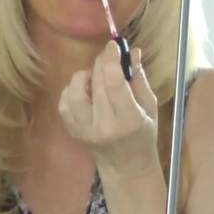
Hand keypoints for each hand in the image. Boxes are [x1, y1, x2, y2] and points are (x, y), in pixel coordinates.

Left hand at [58, 43, 159, 176]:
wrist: (125, 167)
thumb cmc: (143, 135)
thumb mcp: (149, 108)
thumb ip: (139, 79)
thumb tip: (133, 51)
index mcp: (128, 119)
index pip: (114, 83)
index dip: (111, 60)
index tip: (112, 46)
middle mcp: (103, 125)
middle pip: (95, 83)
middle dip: (101, 62)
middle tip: (107, 55)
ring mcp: (84, 129)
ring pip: (74, 92)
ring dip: (83, 76)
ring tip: (94, 76)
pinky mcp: (73, 131)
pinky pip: (64, 104)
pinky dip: (71, 91)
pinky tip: (84, 89)